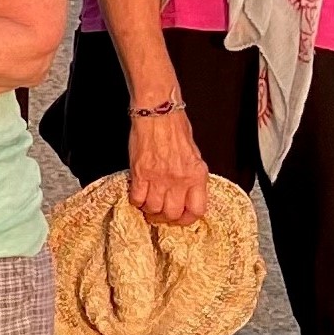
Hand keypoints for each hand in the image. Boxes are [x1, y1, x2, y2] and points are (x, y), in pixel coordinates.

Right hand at [126, 106, 211, 223]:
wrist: (158, 115)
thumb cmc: (176, 130)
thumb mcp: (195, 156)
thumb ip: (192, 178)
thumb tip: (186, 195)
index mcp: (196, 176)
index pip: (196, 211)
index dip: (186, 219)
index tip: (180, 218)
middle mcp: (179, 180)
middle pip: (171, 214)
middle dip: (165, 217)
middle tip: (160, 213)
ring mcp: (158, 178)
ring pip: (153, 209)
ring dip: (150, 210)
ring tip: (148, 204)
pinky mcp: (140, 173)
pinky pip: (137, 198)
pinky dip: (136, 200)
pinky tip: (138, 194)